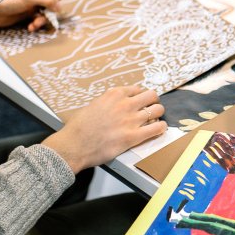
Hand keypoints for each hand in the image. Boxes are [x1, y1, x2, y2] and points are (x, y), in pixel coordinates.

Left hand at [0, 0, 66, 30]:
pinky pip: (43, 17)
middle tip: (45, 10)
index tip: (51, 0)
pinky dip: (38, 22)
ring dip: (45, 18)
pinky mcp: (31, 11)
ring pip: (51, 9)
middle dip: (52, 6)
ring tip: (36, 22)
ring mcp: (35, 0)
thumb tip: (60, 7)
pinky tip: (31, 26)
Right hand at [42, 86, 166, 172]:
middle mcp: (125, 104)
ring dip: (158, 114)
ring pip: (157, 110)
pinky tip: (159, 129)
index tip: (140, 102)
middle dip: (153, 102)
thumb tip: (116, 105)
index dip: (140, 97)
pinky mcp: (133, 137)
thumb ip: (108, 102)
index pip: (138, 89)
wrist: (73, 146)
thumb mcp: (93, 105)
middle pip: (152, 96)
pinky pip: (157, 128)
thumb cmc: (78, 127)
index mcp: (114, 94)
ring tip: (154, 120)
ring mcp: (130, 120)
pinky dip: (161, 128)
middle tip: (150, 109)